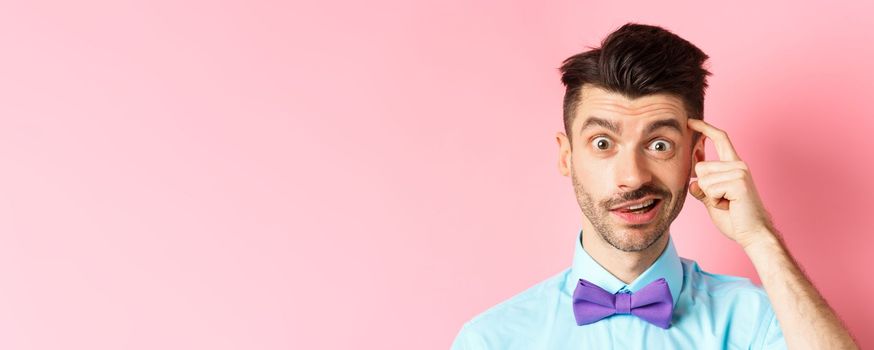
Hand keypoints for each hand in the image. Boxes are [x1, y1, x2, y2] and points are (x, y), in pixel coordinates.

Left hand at [686, 119, 775, 248]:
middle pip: (700, 167)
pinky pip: (709, 188)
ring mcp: (740, 172)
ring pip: (702, 178)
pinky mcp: (738, 182)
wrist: (752, 234)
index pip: (720, 139)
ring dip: (709, 196)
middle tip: (722, 200)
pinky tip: (729, 205)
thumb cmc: (734, 217)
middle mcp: (738, 165)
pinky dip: (714, 201)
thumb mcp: (711, 197)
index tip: (690, 121)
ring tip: (726, 203)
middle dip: (703, 187)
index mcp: (734, 166)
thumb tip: (693, 170)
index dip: (704, 129)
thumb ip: (703, 182)